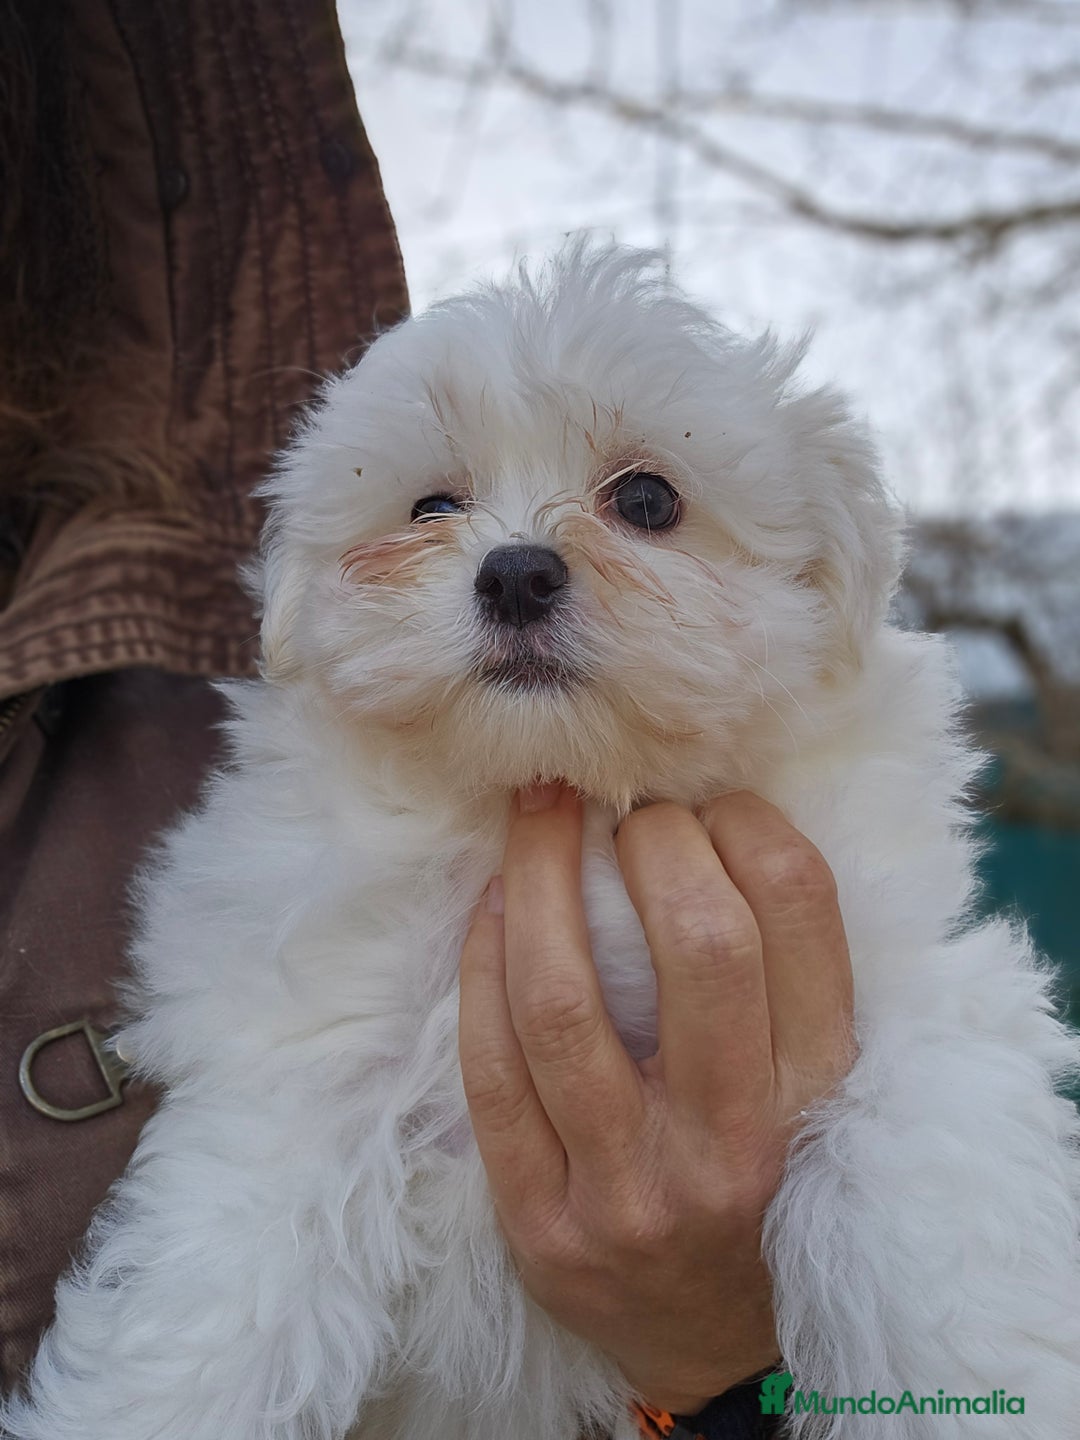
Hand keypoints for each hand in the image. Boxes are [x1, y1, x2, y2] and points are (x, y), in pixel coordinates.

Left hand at [458, 783, 854, 1415]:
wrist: (708, 1344)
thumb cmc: (762, 1180)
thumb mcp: (811, 1088)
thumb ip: (781, 974)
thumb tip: (706, 820)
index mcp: (820, 1091)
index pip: (799, 916)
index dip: (747, 826)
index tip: (709, 802)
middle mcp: (736, 1139)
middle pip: (699, 945)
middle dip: (653, 839)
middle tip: (625, 803)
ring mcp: (631, 1186)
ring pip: (564, 1001)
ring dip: (539, 877)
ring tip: (537, 812)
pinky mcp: (540, 1220)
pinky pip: (491, 1070)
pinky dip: (483, 965)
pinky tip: (490, 907)